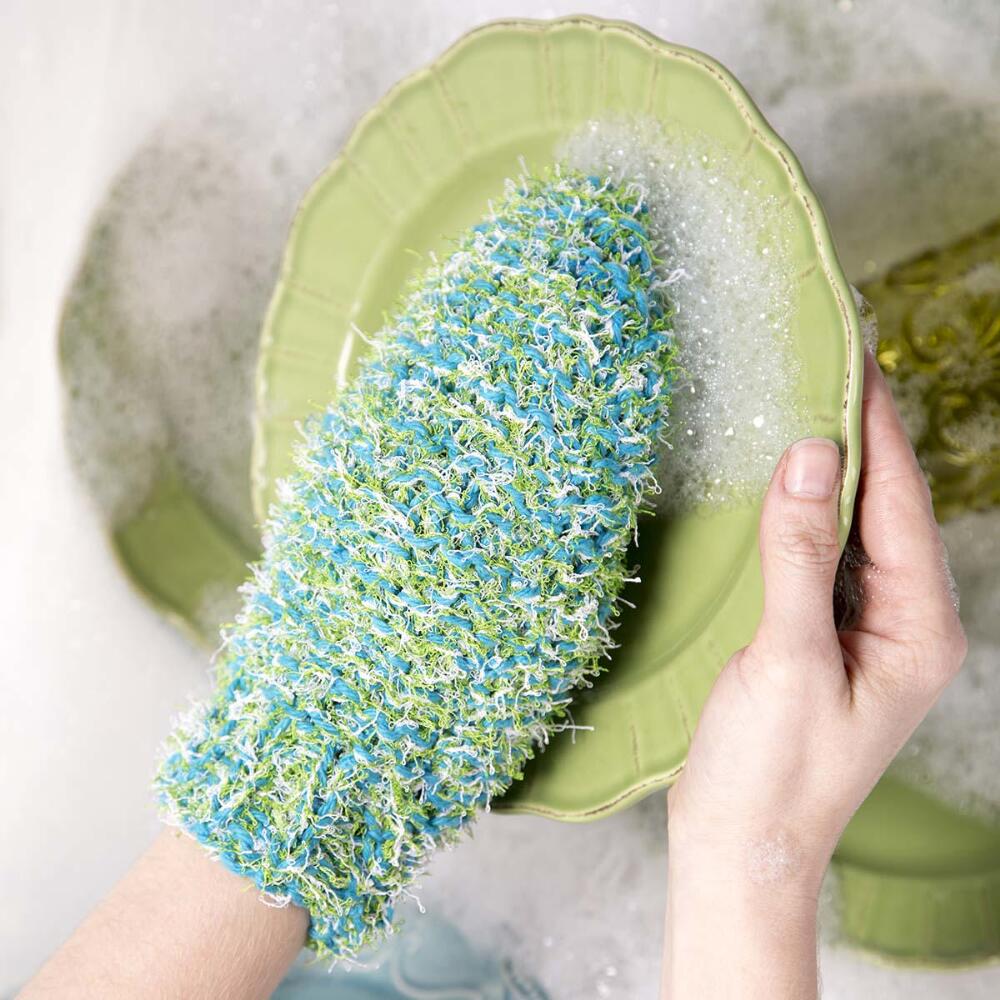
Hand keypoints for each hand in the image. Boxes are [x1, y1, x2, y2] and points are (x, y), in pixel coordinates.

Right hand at [661, 351, 966, 998]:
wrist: (739, 845)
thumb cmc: (771, 770)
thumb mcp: (788, 659)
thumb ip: (801, 555)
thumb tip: (812, 454)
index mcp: (919, 628)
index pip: (901, 503)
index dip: (879, 426)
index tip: (855, 355)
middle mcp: (901, 621)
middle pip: (885, 508)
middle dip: (858, 436)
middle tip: (825, 362)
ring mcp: (860, 627)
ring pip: (851, 527)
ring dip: (827, 470)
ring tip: (799, 403)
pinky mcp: (816, 632)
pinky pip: (818, 553)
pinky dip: (799, 512)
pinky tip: (775, 482)